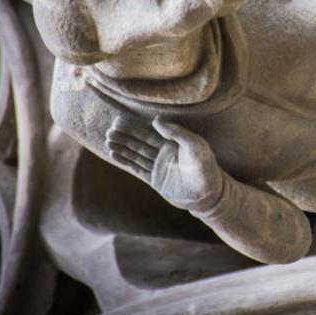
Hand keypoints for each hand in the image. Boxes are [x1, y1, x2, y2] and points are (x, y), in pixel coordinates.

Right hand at [105, 116, 223, 211]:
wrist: (208, 195)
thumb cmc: (206, 167)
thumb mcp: (195, 146)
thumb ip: (178, 132)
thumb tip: (156, 120)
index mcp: (174, 142)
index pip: (150, 132)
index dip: (135, 126)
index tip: (119, 120)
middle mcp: (164, 153)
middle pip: (141, 142)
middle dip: (125, 136)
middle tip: (110, 131)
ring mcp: (159, 166)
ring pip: (136, 154)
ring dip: (123, 147)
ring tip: (108, 141)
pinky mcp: (155, 180)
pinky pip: (137, 169)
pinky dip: (126, 162)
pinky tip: (114, 155)